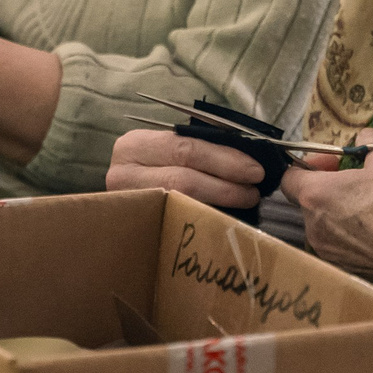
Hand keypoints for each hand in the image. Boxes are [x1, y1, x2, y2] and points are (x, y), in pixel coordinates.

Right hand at [106, 126, 266, 213]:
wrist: (117, 216)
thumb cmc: (155, 171)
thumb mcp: (167, 153)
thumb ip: (197, 151)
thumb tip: (245, 157)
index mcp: (135, 145)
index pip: (185, 148)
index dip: (223, 159)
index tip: (255, 170)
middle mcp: (122, 173)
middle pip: (182, 178)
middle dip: (225, 184)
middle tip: (254, 191)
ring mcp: (126, 203)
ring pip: (178, 203)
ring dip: (219, 203)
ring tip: (246, 201)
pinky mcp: (133, 226)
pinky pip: (174, 222)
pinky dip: (204, 219)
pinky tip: (224, 218)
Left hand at [278, 131, 372, 298]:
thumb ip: (369, 140)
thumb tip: (364, 137)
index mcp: (315, 195)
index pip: (289, 178)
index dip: (309, 165)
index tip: (334, 162)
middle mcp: (313, 227)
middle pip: (309, 201)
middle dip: (329, 187)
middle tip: (358, 180)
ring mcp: (329, 252)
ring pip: (326, 225)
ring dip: (342, 211)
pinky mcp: (347, 269)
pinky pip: (342, 245)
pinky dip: (354, 234)